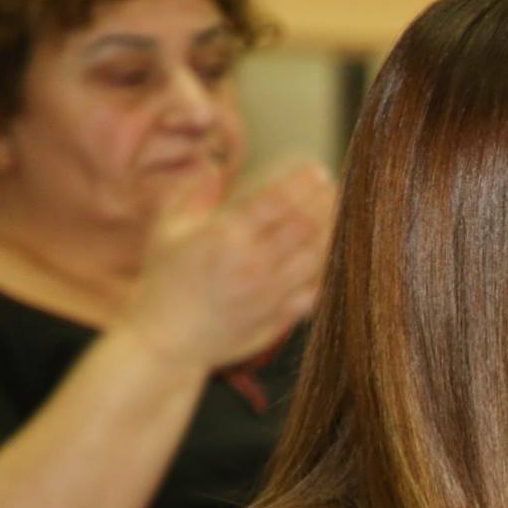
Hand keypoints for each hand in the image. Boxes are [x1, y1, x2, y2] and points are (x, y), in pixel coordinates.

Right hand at [118, 158, 335, 370]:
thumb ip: (190, 196)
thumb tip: (212, 166)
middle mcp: (252, 264)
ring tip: (343, 213)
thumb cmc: (165, 282)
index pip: (275, 203)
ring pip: (316, 257)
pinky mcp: (279, 317)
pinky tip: (339, 253)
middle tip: (336, 187)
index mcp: (224, 238)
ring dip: (333, 232)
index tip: (316, 170)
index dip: (301, 183)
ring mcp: (269, 293)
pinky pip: (316, 291)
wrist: (167, 341)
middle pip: (303, 226)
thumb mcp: (166, 233)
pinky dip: (330, 271)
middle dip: (325, 202)